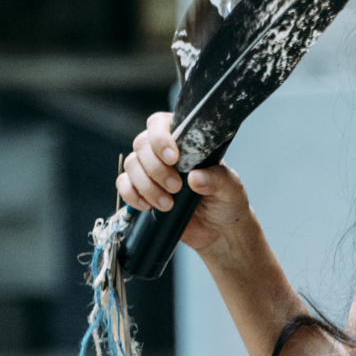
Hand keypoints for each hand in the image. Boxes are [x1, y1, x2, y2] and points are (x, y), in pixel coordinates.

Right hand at [116, 112, 254, 258]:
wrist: (219, 231)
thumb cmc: (226, 202)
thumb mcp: (230, 188)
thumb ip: (217, 180)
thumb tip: (195, 177)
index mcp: (185, 140)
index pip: (160, 124)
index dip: (160, 137)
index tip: (173, 158)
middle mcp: (164, 152)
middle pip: (142, 144)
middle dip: (156, 168)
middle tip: (176, 187)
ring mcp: (151, 171)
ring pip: (131, 164)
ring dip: (146, 185)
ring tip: (168, 204)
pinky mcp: (142, 191)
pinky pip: (124, 185)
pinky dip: (132, 195)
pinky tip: (148, 206)